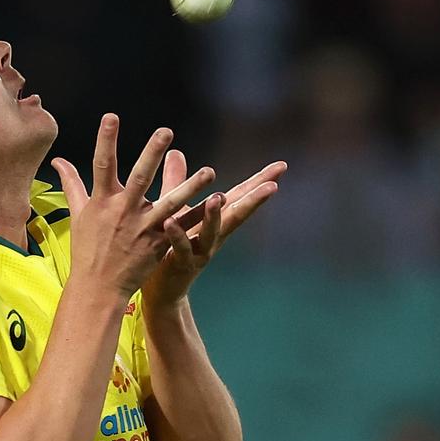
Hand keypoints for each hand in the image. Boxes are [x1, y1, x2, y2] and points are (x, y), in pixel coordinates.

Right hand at [51, 114, 216, 299]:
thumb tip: (57, 160)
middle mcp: (123, 212)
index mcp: (102, 201)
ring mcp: (143, 228)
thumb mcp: (78, 214)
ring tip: (209, 172)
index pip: (102, 164)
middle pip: (140, 177)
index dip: (106, 139)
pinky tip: (218, 201)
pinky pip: (183, 227)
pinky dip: (199, 215)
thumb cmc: (87, 249)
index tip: (111, 116)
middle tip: (166, 131)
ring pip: (170, 204)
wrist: (98, 287)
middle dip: (152, 153)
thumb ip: (71, 184)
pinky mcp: (159, 244)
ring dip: (190, 187)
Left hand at [142, 152, 286, 306]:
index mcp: (214, 220)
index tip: (281, 166)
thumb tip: (176, 152)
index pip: (239, 196)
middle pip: (237, 215)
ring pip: (211, 234)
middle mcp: (213, 236)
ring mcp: (200, 252)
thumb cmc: (168, 244)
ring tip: (218, 198)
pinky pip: (180, 249)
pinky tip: (171, 222)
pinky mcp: (181, 264)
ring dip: (214, 216)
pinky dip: (177, 236)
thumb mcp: (173, 208)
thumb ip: (177, 181)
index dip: (259, 182)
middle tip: (273, 186)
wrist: (158, 288)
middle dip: (255, 200)